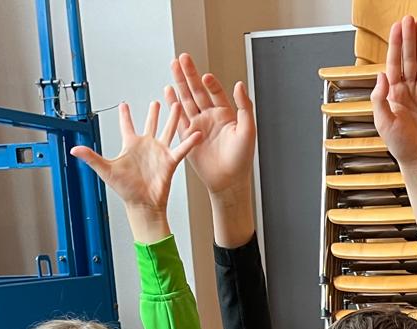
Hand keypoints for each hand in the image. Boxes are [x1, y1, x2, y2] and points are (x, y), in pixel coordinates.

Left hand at [70, 100, 200, 234]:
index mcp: (131, 145)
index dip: (125, 115)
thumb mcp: (106, 170)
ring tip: (176, 104)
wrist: (143, 204)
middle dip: (154, 112)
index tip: (123, 105)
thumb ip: (91, 157)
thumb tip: (74, 149)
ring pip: (168, 130)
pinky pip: (181, 148)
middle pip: (151, 124)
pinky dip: (189, 141)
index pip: (127, 126)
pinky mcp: (170, 161)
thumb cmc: (125, 190)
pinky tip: (196, 132)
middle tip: (157, 101)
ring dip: (172, 118)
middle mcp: (146, 146)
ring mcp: (159, 152)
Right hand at [166, 54, 255, 197]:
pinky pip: (178, 117)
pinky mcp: (187, 136)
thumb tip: (239, 85)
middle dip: (189, 74)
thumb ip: (244, 107)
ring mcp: (198, 125)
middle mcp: (210, 117)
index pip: (215, 92)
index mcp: (225, 114)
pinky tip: (168, 91)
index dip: (210, 83)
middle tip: (182, 58)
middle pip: (197, 90)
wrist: (228, 181)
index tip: (205, 76)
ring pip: (186, 100)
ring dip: (179, 84)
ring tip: (173, 66)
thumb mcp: (248, 130)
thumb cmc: (241, 159)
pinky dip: (173, 104)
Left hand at [372, 16, 416, 174]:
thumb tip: (381, 75)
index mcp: (393, 94)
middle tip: (410, 19)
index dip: (395, 45)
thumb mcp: (383, 123)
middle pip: (409, 58)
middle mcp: (408, 90)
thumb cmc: (400, 145)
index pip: (394, 63)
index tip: (397, 27)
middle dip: (409, 39)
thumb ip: (379, 99)